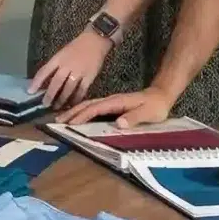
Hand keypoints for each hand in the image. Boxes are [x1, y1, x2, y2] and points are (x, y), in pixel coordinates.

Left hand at [29, 30, 112, 109]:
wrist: (95, 40)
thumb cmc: (76, 47)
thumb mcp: (61, 54)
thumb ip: (54, 67)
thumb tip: (45, 82)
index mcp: (58, 59)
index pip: (44, 71)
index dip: (36, 82)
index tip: (30, 92)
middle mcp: (67, 66)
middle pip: (56, 83)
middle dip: (49, 95)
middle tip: (45, 104)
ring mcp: (79, 72)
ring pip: (68, 89)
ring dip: (62, 99)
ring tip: (57, 107)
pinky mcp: (89, 77)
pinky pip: (81, 90)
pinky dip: (76, 98)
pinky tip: (72, 104)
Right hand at [60, 87, 176, 126]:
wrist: (161, 96)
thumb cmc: (156, 106)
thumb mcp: (148, 113)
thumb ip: (134, 117)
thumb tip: (119, 123)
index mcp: (117, 102)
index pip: (96, 108)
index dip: (83, 115)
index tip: (70, 123)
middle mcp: (111, 100)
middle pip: (88, 105)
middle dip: (72, 112)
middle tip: (57, 121)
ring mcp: (110, 102)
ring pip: (88, 105)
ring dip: (74, 111)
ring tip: (61, 118)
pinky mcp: (111, 106)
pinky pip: (93, 108)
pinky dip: (82, 111)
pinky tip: (76, 116)